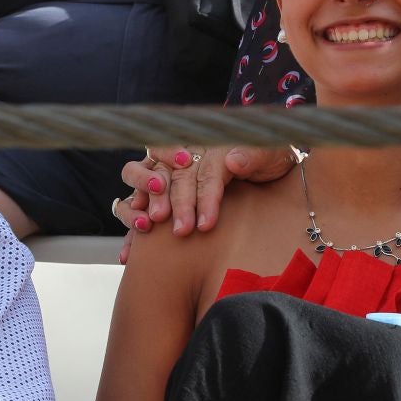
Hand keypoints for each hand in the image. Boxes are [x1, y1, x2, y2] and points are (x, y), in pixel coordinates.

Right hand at [114, 144, 294, 236]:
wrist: (270, 166)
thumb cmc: (271, 160)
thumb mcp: (271, 153)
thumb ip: (254, 154)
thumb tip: (234, 160)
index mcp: (210, 147)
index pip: (202, 171)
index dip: (203, 197)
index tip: (205, 224)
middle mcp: (182, 157)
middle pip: (171, 177)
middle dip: (174, 204)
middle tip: (180, 230)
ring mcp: (166, 172)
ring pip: (139, 178)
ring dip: (140, 201)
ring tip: (146, 225)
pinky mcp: (158, 194)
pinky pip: (135, 206)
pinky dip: (130, 227)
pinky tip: (129, 253)